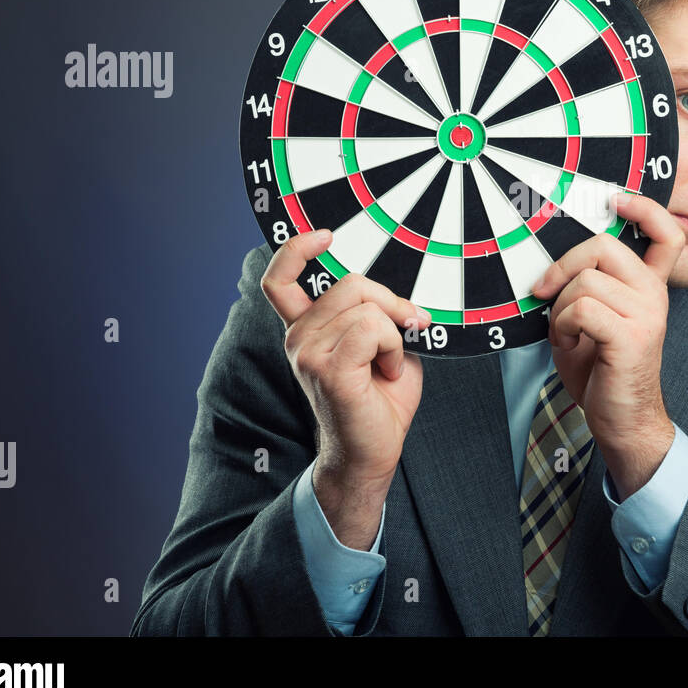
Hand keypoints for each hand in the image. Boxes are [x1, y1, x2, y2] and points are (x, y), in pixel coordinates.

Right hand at [261, 229, 429, 540]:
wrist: (373, 452)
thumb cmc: (379, 400)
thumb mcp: (384, 344)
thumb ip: (380, 312)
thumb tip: (403, 294)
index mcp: (306, 328)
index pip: (280, 277)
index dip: (298, 248)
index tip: (326, 234)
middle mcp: (299, 337)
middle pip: (351, 282)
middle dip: (391, 302)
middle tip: (407, 330)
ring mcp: (307, 352)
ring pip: (366, 306)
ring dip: (394, 333)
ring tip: (387, 364)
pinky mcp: (326, 369)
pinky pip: (372, 329)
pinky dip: (393, 347)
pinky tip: (388, 372)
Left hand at [531, 193, 684, 472]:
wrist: (622, 420)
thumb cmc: (601, 371)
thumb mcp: (592, 319)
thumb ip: (585, 286)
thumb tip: (551, 264)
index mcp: (649, 287)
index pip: (666, 234)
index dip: (643, 209)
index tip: (615, 200)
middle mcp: (654, 295)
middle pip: (601, 246)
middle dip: (562, 265)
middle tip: (545, 291)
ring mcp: (647, 314)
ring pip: (584, 281)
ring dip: (559, 307)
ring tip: (566, 332)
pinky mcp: (631, 336)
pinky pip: (580, 309)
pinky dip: (563, 326)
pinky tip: (571, 344)